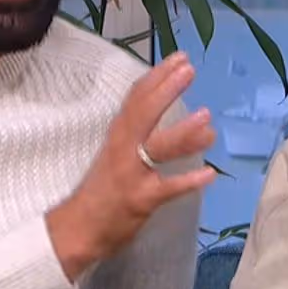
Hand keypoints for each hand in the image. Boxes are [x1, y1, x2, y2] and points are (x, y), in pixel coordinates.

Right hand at [46, 51, 216, 280]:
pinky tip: (210, 174)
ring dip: (183, 132)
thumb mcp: (115, 153)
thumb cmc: (100, 190)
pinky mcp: (140, 199)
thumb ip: (136, 133)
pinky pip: (168, 189)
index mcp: (118, 135)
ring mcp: (131, 174)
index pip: (136, 98)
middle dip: (167, 89)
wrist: (77, 230)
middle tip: (189, 69)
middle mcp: (123, 149)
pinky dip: (189, 181)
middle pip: (144, 113)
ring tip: (207, 118)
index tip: (178, 58)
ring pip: (158, 148)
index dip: (157, 76)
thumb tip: (166, 112)